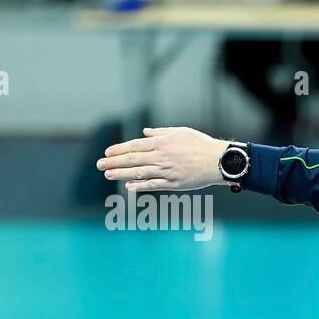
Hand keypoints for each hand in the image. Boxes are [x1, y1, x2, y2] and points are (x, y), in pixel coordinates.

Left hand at [96, 127, 229, 192]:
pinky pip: (153, 185)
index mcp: (162, 143)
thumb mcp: (180, 132)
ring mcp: (167, 171)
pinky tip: (129, 187)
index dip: (119, 150)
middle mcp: (162, 157)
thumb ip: (160, 132)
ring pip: (139, 173)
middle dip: (114, 162)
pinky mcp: (174, 183)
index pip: (135, 146)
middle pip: (133, 160)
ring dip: (122, 174)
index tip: (107, 153)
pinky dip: (140, 186)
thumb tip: (144, 133)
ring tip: (109, 174)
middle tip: (100, 165)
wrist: (218, 161)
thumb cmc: (201, 144)